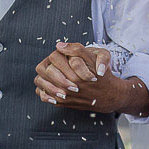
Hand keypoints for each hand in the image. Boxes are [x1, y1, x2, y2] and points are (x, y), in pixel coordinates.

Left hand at [34, 42, 148, 115]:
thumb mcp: (94, 58)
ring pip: (41, 81)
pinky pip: (43, 94)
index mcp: (75, 75)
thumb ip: (77, 50)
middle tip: (57, 63)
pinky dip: (44, 88)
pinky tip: (51, 83)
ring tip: (52, 71)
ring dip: (44, 75)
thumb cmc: (101, 75)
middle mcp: (68, 88)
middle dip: (50, 63)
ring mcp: (63, 97)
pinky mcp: (61, 103)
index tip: (63, 55)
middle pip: (45, 69)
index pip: (54, 57)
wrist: (108, 96)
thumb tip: (58, 45)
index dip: (58, 53)